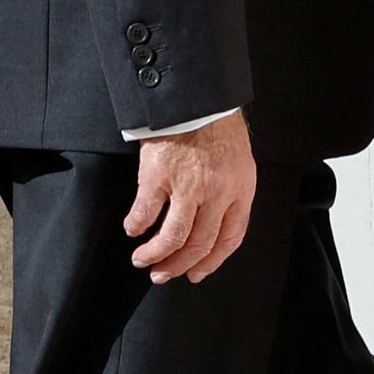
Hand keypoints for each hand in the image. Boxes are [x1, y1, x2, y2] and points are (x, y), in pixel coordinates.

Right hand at [125, 109, 257, 284]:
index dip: (212, 261)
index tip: (196, 273)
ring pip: (172, 237)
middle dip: (178, 266)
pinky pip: (145, 214)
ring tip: (142, 259)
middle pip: (200, 244)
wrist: (197, 98)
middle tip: (162, 275)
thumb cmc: (217, 127)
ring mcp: (188, 186)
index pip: (230, 237)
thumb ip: (228, 193)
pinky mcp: (159, 178)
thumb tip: (211, 225)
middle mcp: (217, 192)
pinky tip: (133, 228)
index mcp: (241, 189)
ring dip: (154, 254)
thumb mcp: (238, 162)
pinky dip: (136, 226)